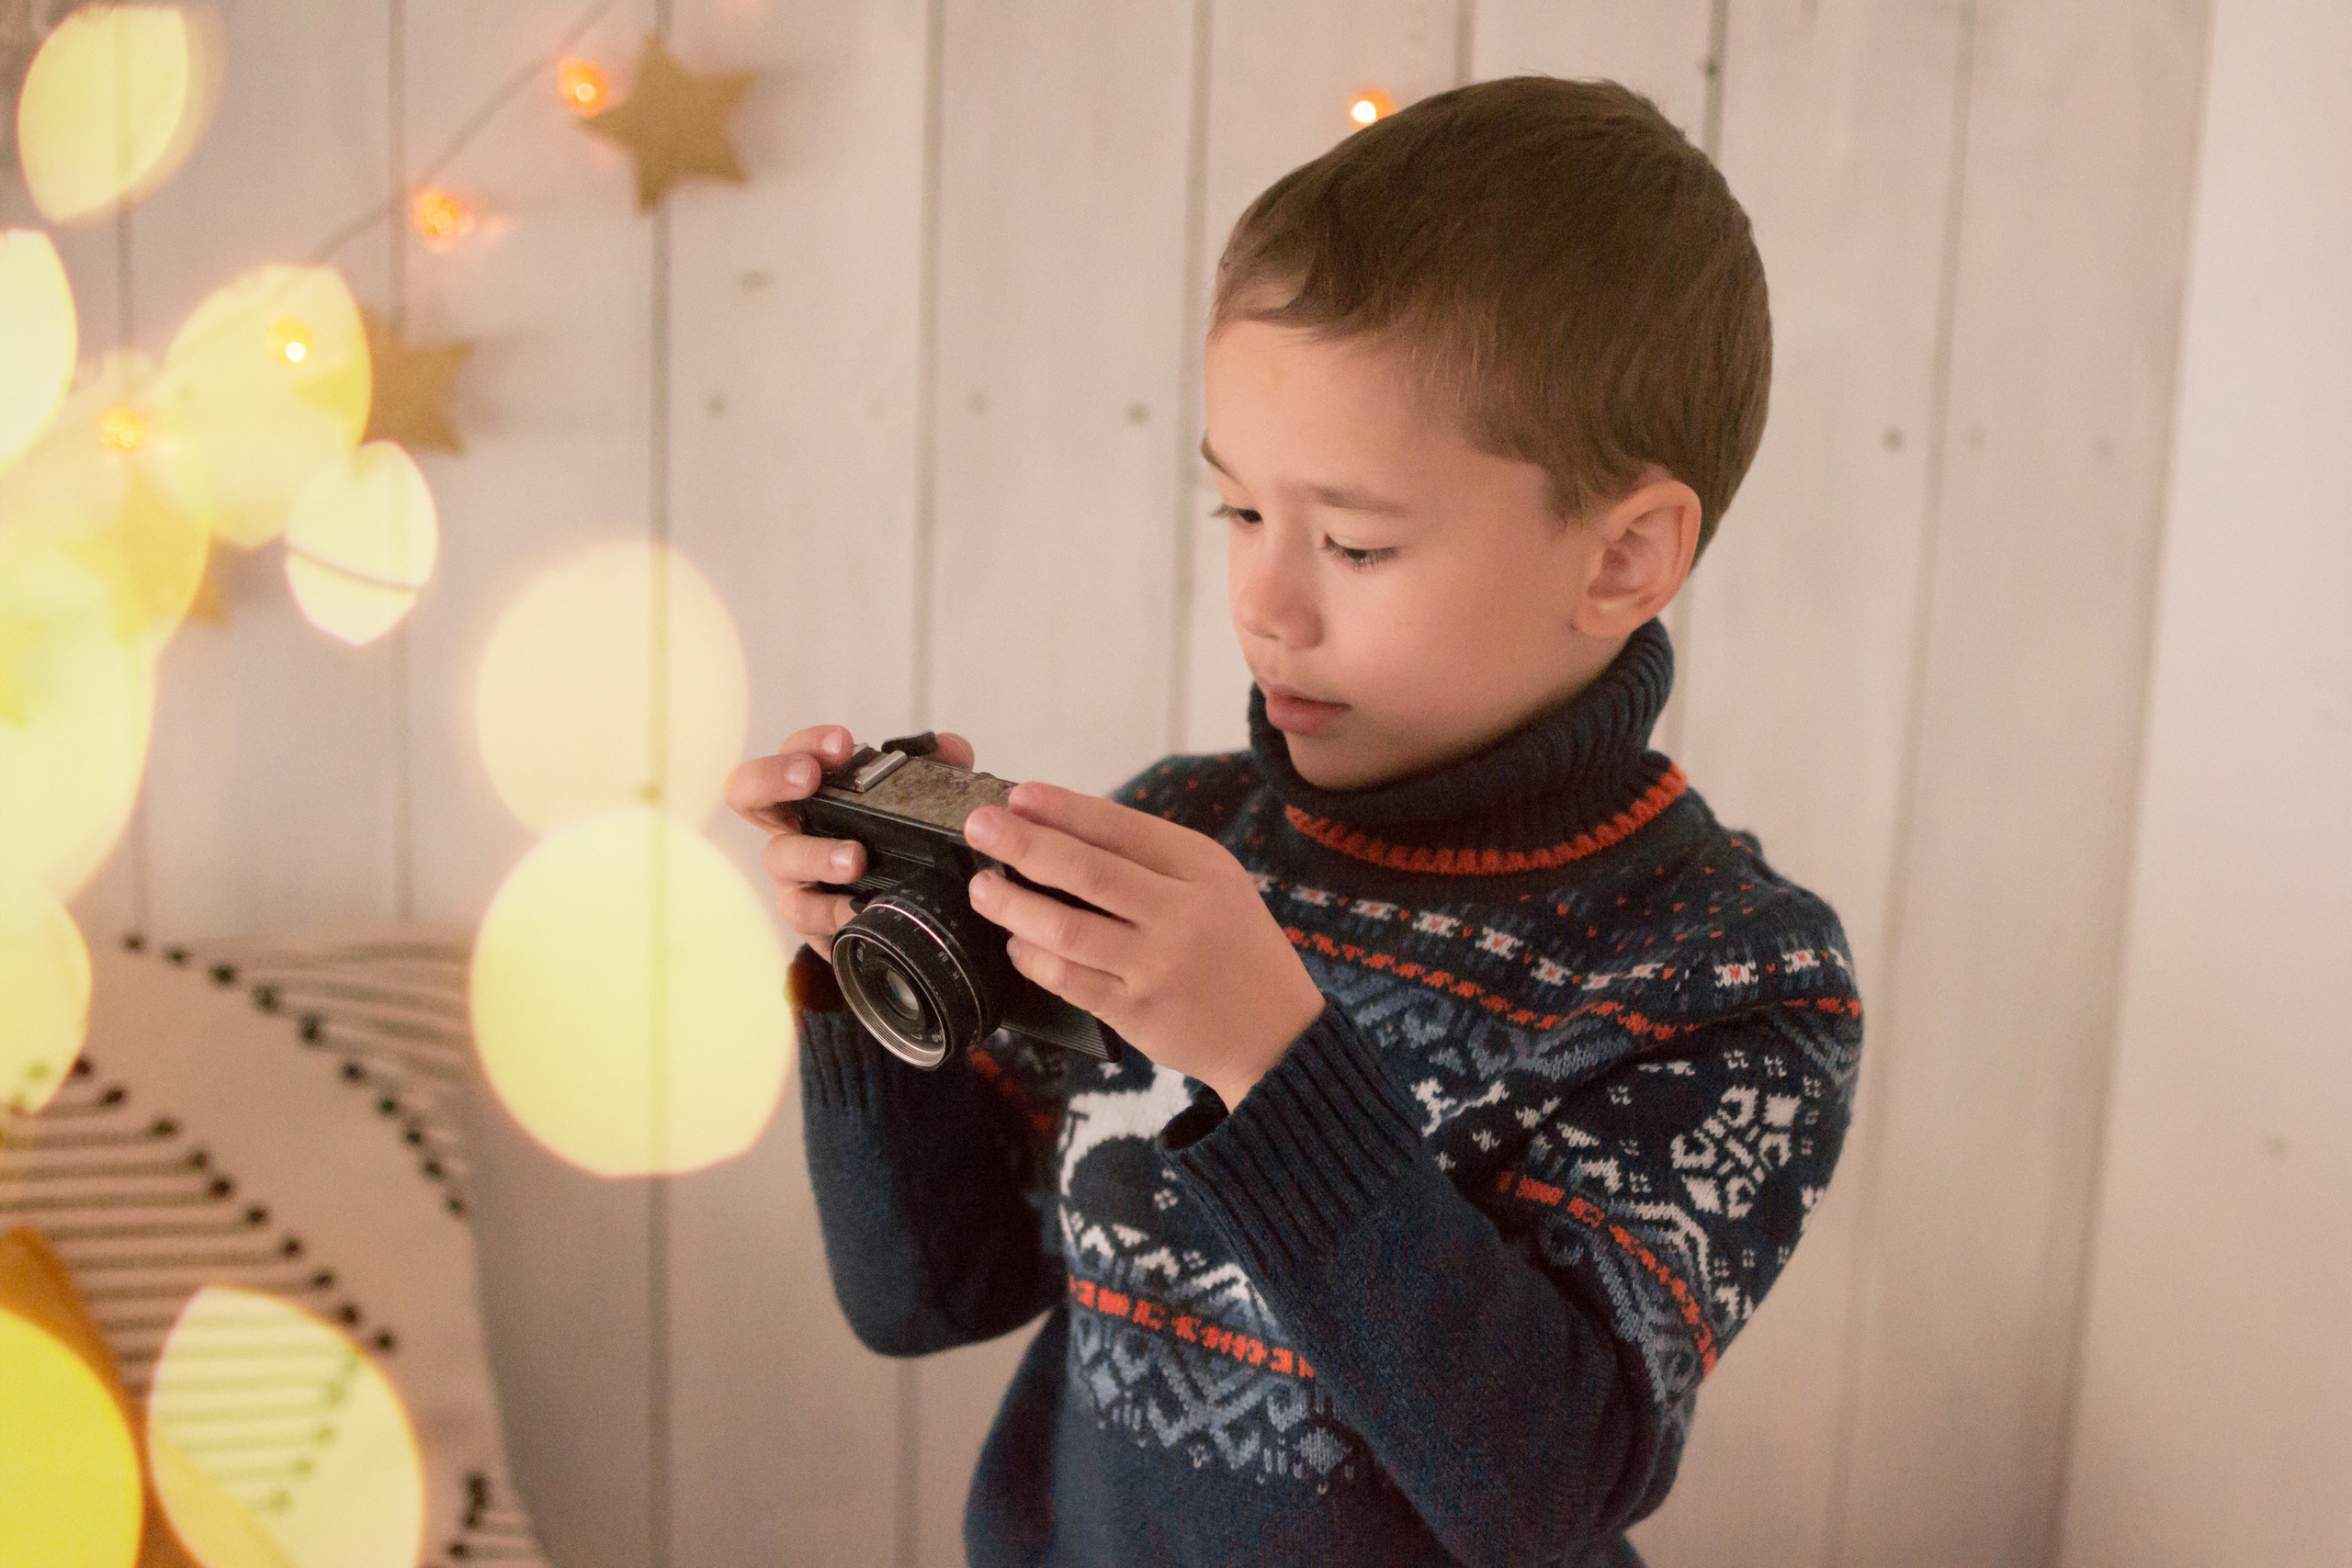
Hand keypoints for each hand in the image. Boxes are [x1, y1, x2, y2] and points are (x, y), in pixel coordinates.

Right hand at [724, 725, 976, 963]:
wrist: (891, 919)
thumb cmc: (889, 849)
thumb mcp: (915, 804)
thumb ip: (934, 771)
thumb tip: (951, 749)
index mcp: (811, 794)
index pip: (792, 753)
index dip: (807, 743)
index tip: (843, 743)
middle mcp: (790, 828)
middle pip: (747, 793)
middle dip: (774, 777)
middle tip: (810, 778)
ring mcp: (793, 875)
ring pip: (781, 857)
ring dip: (817, 853)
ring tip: (855, 857)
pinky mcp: (808, 919)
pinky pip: (808, 915)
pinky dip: (834, 911)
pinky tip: (858, 909)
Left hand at [960, 781, 1325, 1108]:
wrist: (1278, 1035)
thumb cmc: (1237, 949)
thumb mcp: (1217, 886)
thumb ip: (1154, 860)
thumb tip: (1063, 830)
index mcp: (1202, 869)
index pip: (1121, 827)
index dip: (1064, 809)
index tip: (1018, 794)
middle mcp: (1182, 913)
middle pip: (1087, 871)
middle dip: (1024, 844)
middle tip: (979, 826)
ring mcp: (1158, 965)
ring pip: (1066, 928)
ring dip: (1013, 905)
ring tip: (982, 888)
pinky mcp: (1137, 1012)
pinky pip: (1069, 979)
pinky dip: (1033, 958)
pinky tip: (1016, 944)